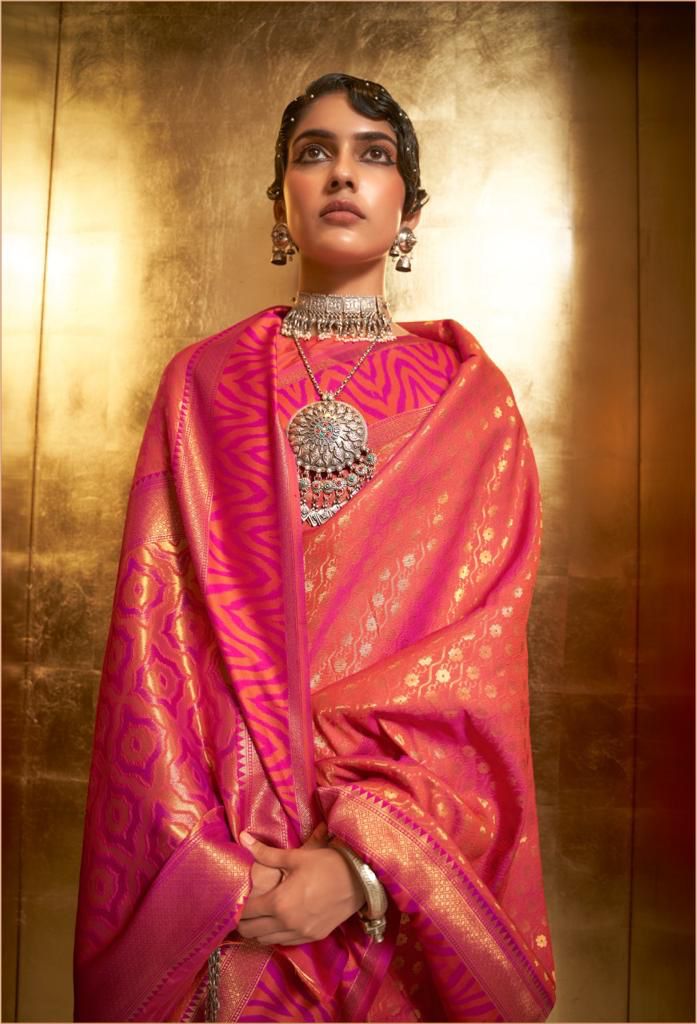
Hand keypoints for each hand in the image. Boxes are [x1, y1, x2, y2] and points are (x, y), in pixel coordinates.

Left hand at [237, 825, 364, 945]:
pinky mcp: (313, 937)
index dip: (236, 907)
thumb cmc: (326, 864)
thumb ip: (266, 853)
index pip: (246, 913)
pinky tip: (278, 920)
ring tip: (258, 914)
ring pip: (266, 940)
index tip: (233, 899)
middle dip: (243, 921)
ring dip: (258, 929)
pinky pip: (284, 941)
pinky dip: (275, 934)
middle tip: (242, 908)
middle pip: (251, 931)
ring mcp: (301, 934)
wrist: (359, 880)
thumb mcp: (296, 857)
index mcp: (279, 903)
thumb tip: (243, 837)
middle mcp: (287, 924)